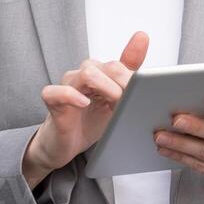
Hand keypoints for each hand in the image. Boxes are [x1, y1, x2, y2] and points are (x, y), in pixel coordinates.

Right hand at [22, 31, 148, 188]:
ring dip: (106, 88)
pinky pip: (55, 91)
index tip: (143, 88)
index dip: (133, 77)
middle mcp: (84, 74)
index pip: (119, 65)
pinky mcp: (52, 101)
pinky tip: (84, 103)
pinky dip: (71, 95)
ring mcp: (67, 85)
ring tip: (114, 104)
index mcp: (101, 73)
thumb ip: (131, 80)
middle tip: (132, 102)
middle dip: (124, 84)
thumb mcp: (117, 103)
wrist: (65, 144)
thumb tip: (151, 60)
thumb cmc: (90, 120)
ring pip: (86, 73)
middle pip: (106, 67)